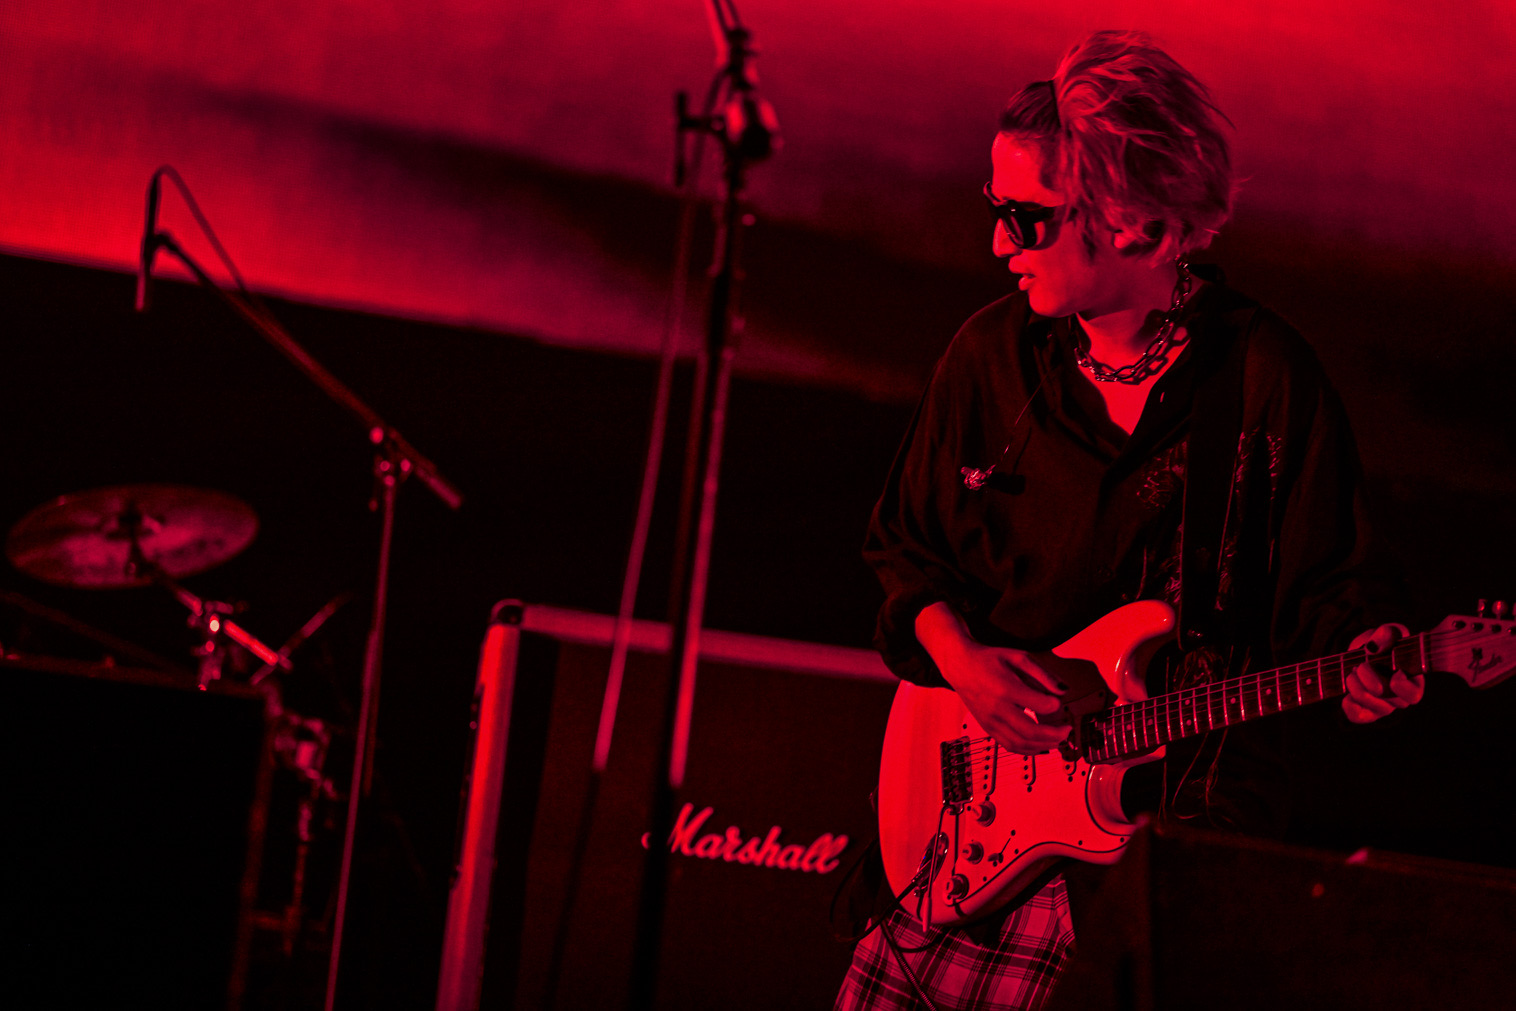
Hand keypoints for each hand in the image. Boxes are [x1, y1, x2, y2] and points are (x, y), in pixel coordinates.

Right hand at [943, 640, 1071, 754]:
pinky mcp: (987, 727)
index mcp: (1006, 689)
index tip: (1058, 702)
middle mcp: (997, 708)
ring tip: (1057, 740)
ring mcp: (990, 721)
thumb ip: (1042, 674)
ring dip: (1043, 745)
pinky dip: (1027, 750)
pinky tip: (1039, 746)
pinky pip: (1009, 745)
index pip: (1039, 705)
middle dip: (1055, 734)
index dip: (1054, 706)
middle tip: (1066, 730)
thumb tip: (1062, 691)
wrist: (960, 665)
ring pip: (1021, 743)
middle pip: (1031, 731)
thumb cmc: (988, 659)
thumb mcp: (1018, 657)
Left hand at [1342, 623, 1423, 723]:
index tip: (1391, 672)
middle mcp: (1400, 697)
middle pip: (1390, 700)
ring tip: (1351, 674)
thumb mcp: (1386, 633)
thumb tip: (1374, 646)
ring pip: (1374, 708)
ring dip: (1357, 688)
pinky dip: (1350, 705)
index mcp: (1412, 679)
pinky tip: (1346, 695)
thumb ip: (1386, 634)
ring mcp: (1384, 707)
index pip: (1414, 694)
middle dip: (1370, 680)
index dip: (1403, 687)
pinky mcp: (1366, 712)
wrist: (1360, 655)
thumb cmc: (1381, 644)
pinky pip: (1358, 716)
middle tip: (1360, 666)